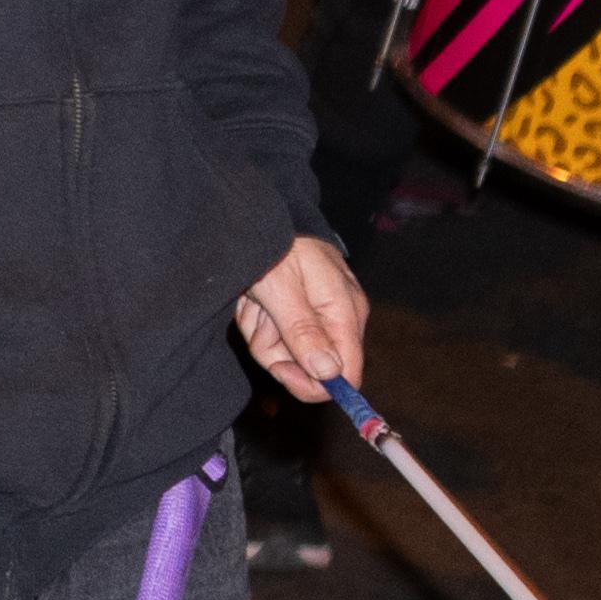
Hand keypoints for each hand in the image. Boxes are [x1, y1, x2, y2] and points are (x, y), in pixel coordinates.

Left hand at [227, 228, 368, 404]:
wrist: (264, 215)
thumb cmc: (279, 245)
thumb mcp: (282, 288)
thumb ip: (304, 330)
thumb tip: (329, 374)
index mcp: (344, 316)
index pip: (346, 376)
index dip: (312, 384)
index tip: (278, 369)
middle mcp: (336, 321)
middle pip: (307, 368)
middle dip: (274, 349)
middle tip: (260, 315)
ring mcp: (314, 319)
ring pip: (283, 353)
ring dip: (260, 331)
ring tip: (255, 299)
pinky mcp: (294, 316)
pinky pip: (272, 336)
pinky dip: (256, 321)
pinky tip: (254, 298)